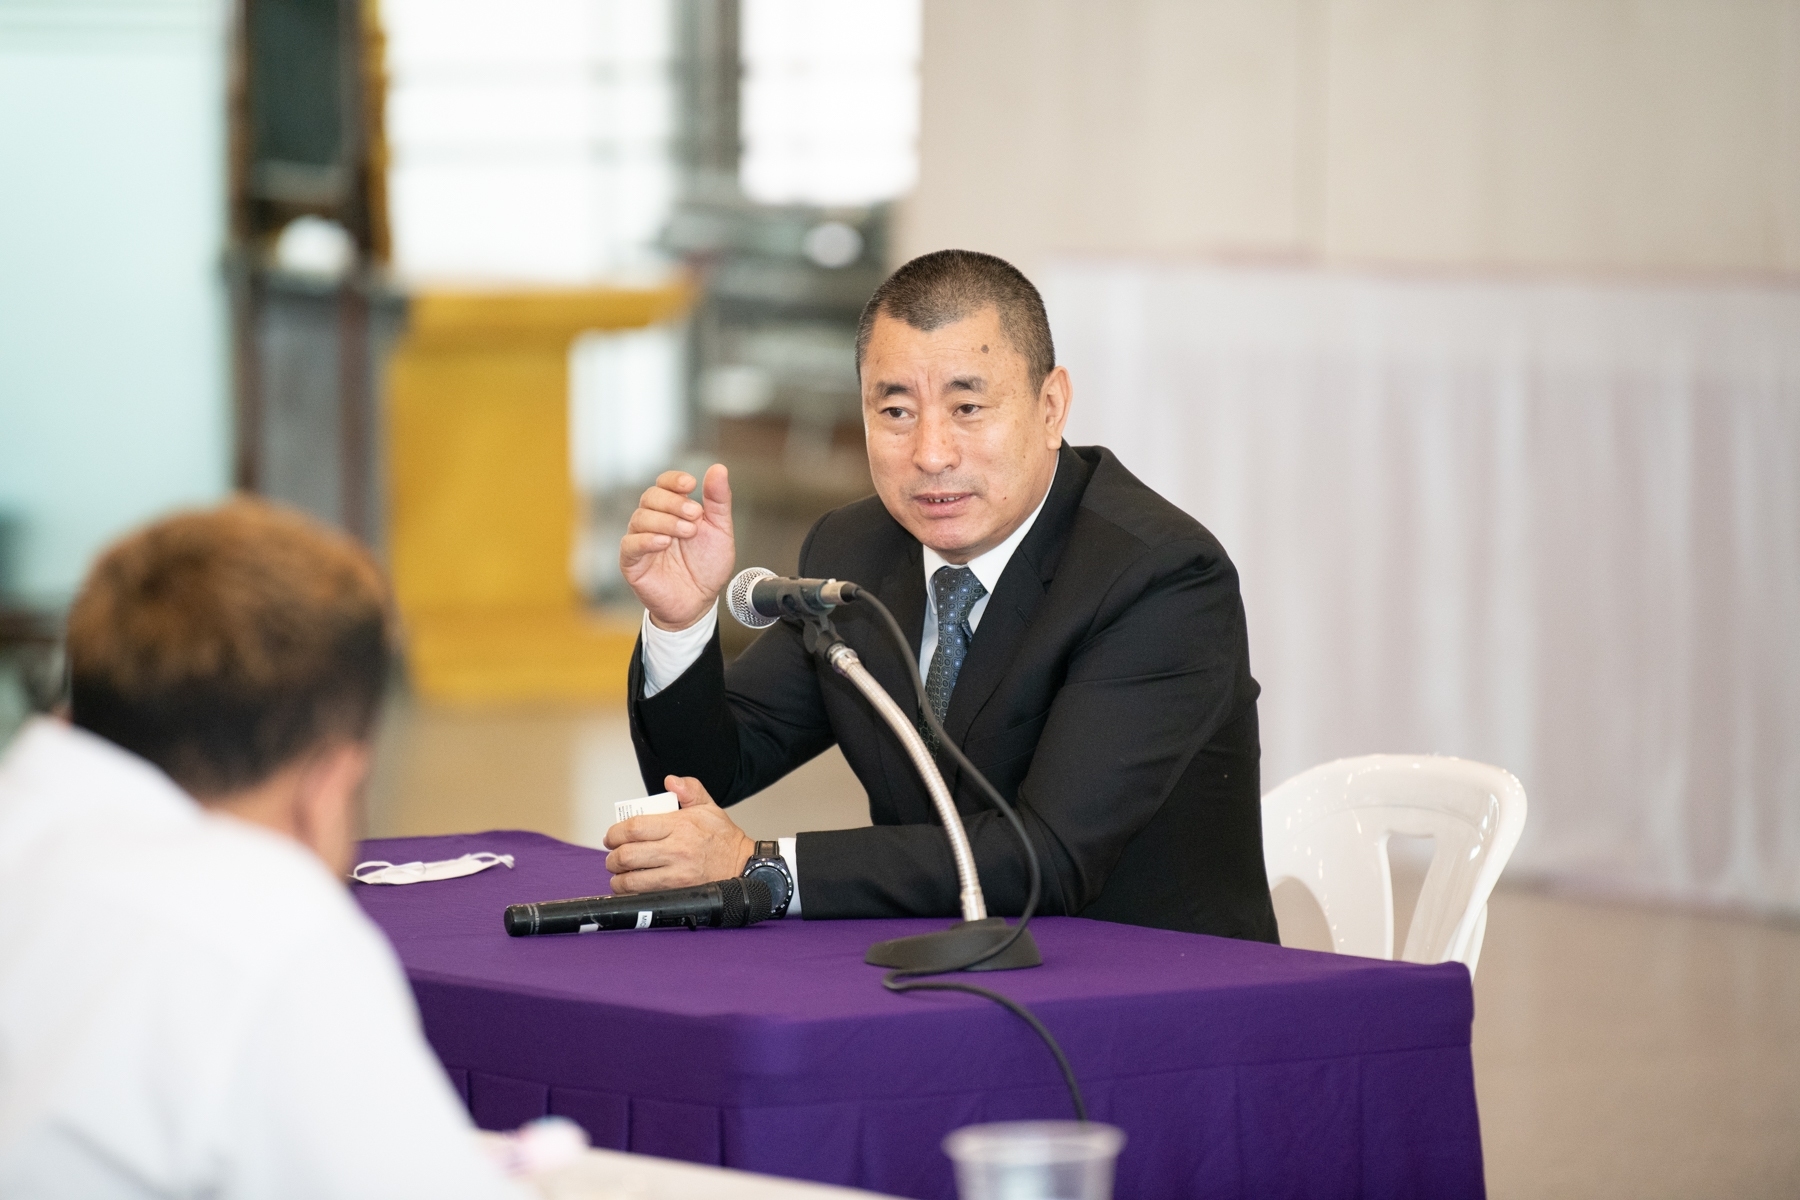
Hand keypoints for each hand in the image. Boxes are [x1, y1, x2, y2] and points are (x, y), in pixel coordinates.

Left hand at [603, 775, 754, 894]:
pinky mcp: (678, 891)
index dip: (615, 833)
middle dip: (612, 857)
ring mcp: (677, 873)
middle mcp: (676, 849)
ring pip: (632, 879)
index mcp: (680, 825)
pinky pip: (644, 894)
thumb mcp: (709, 807)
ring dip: (618, 878)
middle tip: (612, 857)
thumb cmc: (723, 839)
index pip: (635, 827)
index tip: (611, 837)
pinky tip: (630, 887)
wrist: (742, 866)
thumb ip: (689, 790)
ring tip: (618, 874)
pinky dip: (631, 892)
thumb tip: (670, 780)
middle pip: (628, 855)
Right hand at [619, 464, 734, 630]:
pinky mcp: (632, 562)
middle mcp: (654, 521)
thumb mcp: (720, 530)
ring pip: (640, 518)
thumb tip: (718, 469)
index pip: (664, 483)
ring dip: (665, 521)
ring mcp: (640, 540)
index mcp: (673, 509)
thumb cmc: (707, 566)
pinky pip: (630, 544)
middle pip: (650, 497)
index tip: (691, 484)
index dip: (674, 480)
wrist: (700, 602)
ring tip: (687, 532)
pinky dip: (646, 540)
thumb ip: (718, 500)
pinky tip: (664, 542)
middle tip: (695, 516)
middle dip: (673, 502)